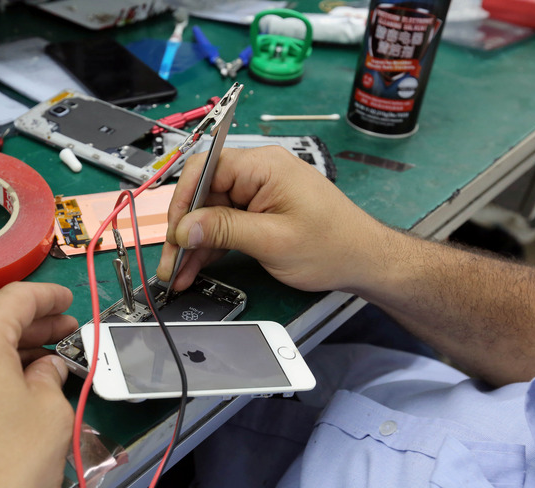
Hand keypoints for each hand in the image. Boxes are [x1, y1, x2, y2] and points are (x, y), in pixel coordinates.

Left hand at [0, 282, 77, 487]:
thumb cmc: (5, 470)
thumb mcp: (49, 415)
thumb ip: (50, 378)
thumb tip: (44, 371)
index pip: (14, 298)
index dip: (48, 296)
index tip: (68, 300)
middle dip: (32, 328)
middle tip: (65, 335)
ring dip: (7, 356)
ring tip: (43, 368)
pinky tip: (8, 397)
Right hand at [157, 146, 389, 292]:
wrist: (364, 260)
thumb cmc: (332, 246)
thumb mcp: (273, 240)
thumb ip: (225, 230)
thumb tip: (185, 227)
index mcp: (263, 166)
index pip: (206, 169)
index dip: (183, 200)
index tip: (173, 232)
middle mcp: (258, 173)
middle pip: (204, 194)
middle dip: (184, 230)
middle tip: (170, 262)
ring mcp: (258, 193)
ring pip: (210, 213)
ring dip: (194, 244)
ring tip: (178, 274)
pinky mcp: (259, 212)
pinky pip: (225, 224)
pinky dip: (210, 246)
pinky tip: (195, 268)